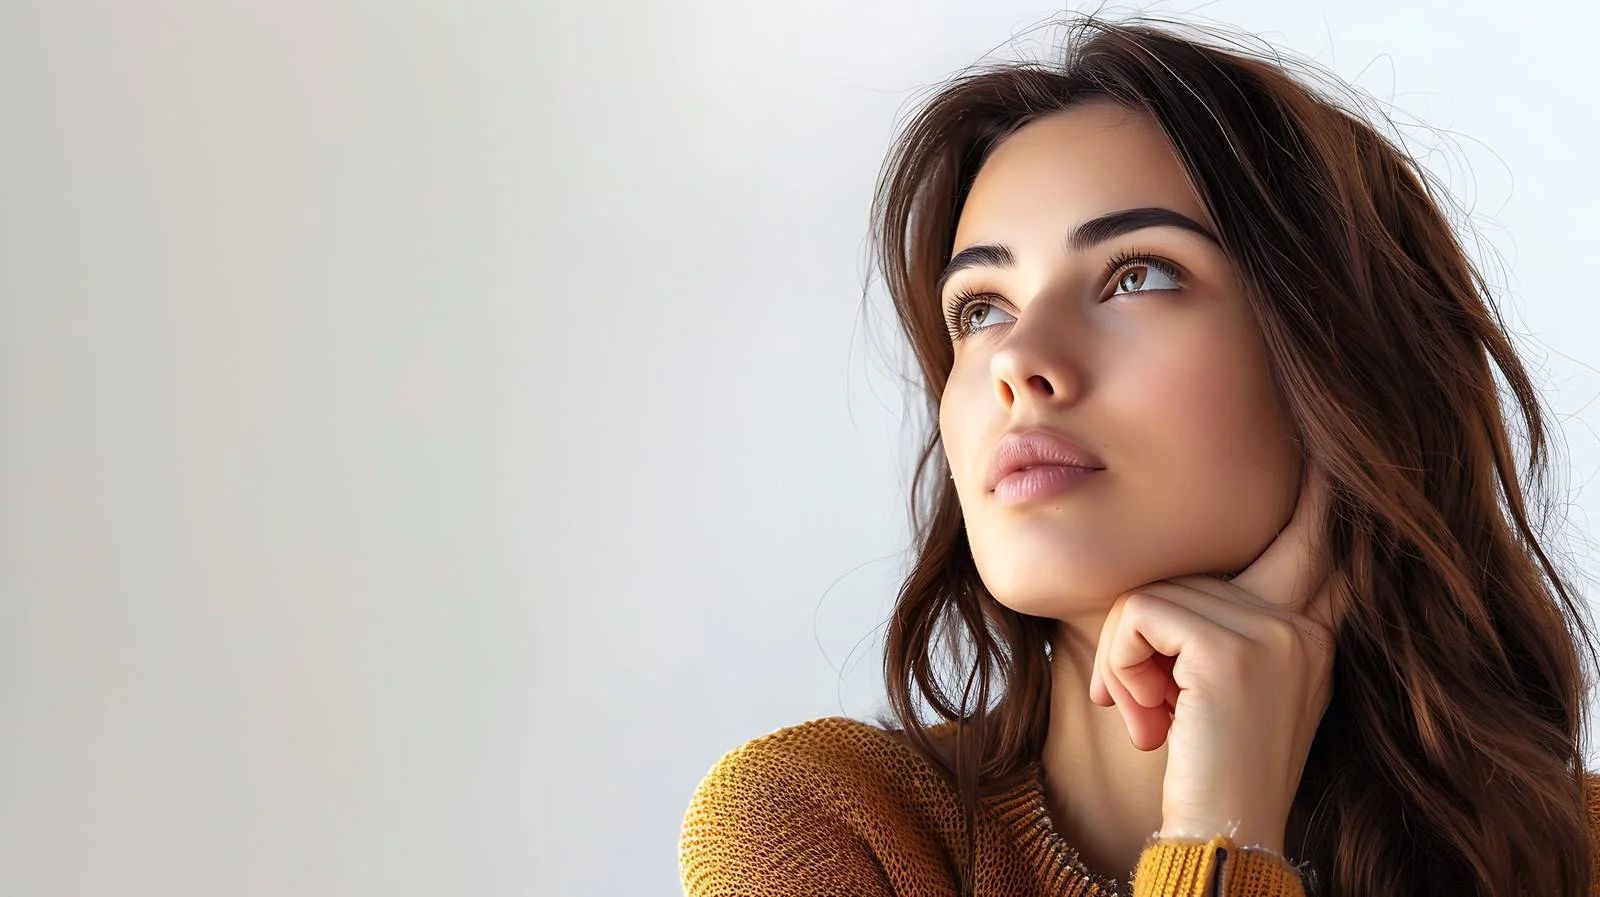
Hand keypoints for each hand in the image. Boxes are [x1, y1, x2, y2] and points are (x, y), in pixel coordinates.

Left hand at [1088, 461, 1338, 853]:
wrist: (1224, 840)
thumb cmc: (1208, 771)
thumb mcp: (1224, 689)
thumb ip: (1222, 627)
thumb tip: (1176, 583)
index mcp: (1312, 632)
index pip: (1315, 541)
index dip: (1319, 490)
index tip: (1324, 442)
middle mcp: (1305, 625)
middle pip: (1215, 559)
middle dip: (1178, 598)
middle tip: (1170, 640)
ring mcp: (1276, 634)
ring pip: (1156, 594)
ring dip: (1127, 659)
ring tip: (1153, 717)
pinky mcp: (1232, 651)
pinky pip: (1138, 614)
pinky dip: (1118, 665)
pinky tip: (1144, 720)